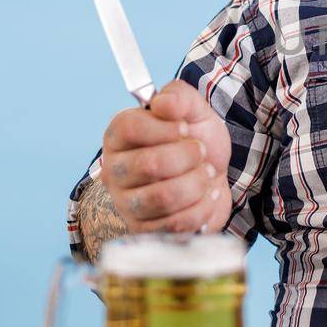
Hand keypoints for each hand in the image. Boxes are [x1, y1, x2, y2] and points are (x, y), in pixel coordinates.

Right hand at [99, 80, 232, 233]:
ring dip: (197, 183)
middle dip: (189, 157)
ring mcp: (126, 203)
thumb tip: (162, 103)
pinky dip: (202, 207)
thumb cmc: (195, 140)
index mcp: (119, 135)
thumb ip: (179, 97)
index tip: (186, 128)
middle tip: (201, 152)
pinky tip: (208, 195)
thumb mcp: (194, 109)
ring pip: (163, 197)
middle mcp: (114, 170)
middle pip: (149, 164)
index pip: (129, 128)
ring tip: (207, 173)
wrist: (212, 175)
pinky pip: (175, 223)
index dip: (165, 128)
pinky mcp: (143, 230)